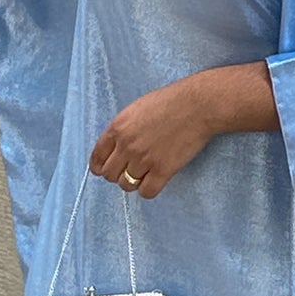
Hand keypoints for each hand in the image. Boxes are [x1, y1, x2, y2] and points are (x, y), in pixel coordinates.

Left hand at [90, 61, 277, 198]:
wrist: (197, 105)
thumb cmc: (170, 102)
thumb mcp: (136, 109)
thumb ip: (122, 129)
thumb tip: (115, 149)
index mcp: (118, 127)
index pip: (97, 157)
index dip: (100, 166)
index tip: (106, 168)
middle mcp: (127, 145)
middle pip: (109, 175)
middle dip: (117, 174)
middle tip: (129, 170)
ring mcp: (144, 159)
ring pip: (126, 185)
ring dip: (133, 182)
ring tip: (144, 173)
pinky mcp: (163, 170)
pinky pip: (146, 192)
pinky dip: (148, 189)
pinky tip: (155, 179)